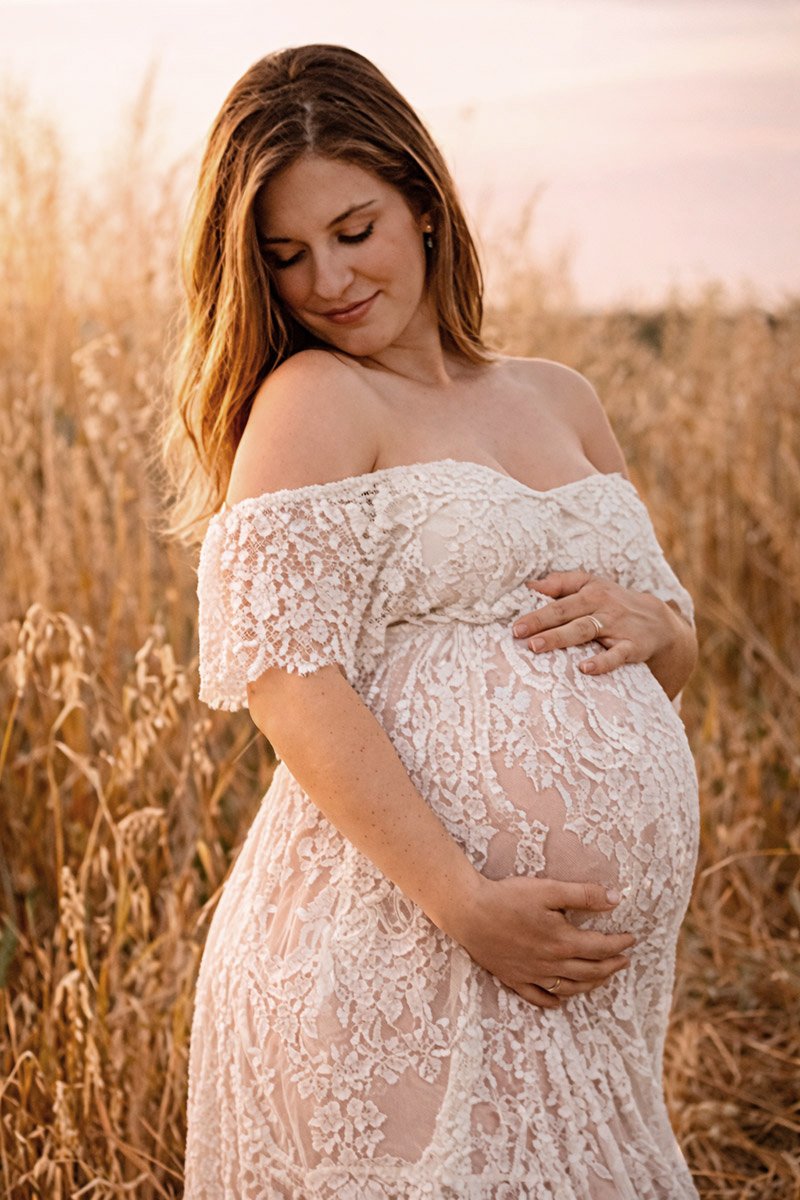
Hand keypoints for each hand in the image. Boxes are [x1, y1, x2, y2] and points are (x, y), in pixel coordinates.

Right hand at [457, 875, 634, 1009]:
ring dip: (591, 985)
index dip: (619, 944)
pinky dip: (553, 1001)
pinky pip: (538, 997)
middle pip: (590, 971)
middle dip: (611, 967)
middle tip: (624, 961)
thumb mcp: (549, 889)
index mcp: (562, 941)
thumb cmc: (508, 897)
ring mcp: (531, 974)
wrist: (468, 912)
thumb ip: (584, 895)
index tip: (631, 939)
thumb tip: (616, 899)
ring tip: (602, 978)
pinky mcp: (513, 978)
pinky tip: (561, 1000)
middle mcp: (551, 963)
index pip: (601, 947)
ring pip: (569, 988)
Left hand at [511, 568, 682, 676]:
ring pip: (585, 631)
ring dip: (561, 638)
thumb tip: (530, 585)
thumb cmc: (614, 601)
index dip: (535, 613)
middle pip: (568, 615)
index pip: (558, 603)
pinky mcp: (632, 646)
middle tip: (519, 634)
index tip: (515, 625)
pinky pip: (616, 655)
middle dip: (542, 624)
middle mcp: (602, 608)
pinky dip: (602, 662)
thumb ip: (561, 583)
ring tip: (537, 647)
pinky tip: (585, 669)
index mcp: (589, 593)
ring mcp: (617, 627)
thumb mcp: (591, 584)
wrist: (658, 620)